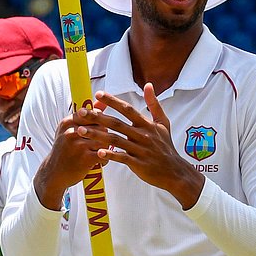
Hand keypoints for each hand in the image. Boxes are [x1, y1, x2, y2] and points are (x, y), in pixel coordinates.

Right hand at [34, 104, 111, 209]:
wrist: (53, 174)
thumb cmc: (64, 150)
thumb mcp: (68, 130)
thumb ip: (85, 117)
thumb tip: (102, 102)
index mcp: (67, 122)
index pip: (92, 115)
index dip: (98, 124)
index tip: (95, 132)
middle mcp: (71, 132)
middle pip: (101, 127)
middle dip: (104, 137)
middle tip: (98, 145)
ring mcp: (78, 145)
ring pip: (104, 141)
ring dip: (105, 149)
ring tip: (99, 153)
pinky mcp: (85, 159)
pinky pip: (104, 154)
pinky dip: (104, 160)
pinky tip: (100, 162)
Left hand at [93, 85, 203, 206]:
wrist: (175, 171)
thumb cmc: (166, 146)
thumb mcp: (163, 123)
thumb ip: (154, 104)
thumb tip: (149, 85)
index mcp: (147, 124)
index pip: (127, 109)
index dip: (112, 101)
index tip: (97, 94)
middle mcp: (143, 135)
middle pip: (117, 123)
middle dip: (98, 117)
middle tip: (81, 112)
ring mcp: (140, 150)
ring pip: (116, 140)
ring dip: (97, 135)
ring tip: (80, 131)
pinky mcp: (139, 164)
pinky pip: (122, 158)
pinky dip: (111, 155)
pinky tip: (98, 152)